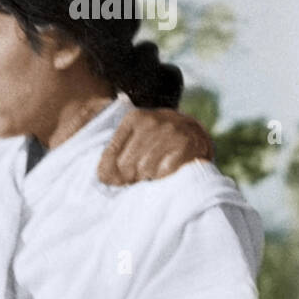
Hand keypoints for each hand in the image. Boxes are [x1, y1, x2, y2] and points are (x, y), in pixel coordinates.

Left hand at [97, 108, 212, 185]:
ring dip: (148, 176)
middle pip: (126, 164)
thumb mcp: (135, 138)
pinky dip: (165, 176)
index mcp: (133, 118)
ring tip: (155, 170)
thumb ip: (114, 155)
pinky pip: (165, 172)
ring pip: (145, 169)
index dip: (109, 171)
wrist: (196, 134)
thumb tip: (102, 177)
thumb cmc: (157, 141)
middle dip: (130, 176)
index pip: (110, 153)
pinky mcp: (187, 144)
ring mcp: (171, 131)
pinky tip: (169, 168)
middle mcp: (151, 121)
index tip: (112, 179)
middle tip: (139, 174)